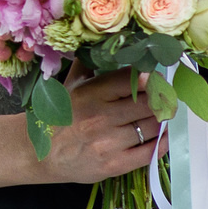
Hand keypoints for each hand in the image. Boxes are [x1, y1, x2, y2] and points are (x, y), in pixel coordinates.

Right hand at [39, 72, 163, 185]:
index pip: (131, 80)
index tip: (157, 78)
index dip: (150, 78)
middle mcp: (100, 117)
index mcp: (90, 93)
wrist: (41, 155)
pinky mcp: (115, 165)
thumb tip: (106, 43)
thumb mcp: (70, 86)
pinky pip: (150, 152)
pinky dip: (161, 143)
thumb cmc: (58, 117)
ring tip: (162, 114)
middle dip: (161, 99)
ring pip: (152, 127)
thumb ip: (89, 64)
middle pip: (148, 104)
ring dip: (162, 120)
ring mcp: (109, 143)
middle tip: (166, 97)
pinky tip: (161, 135)